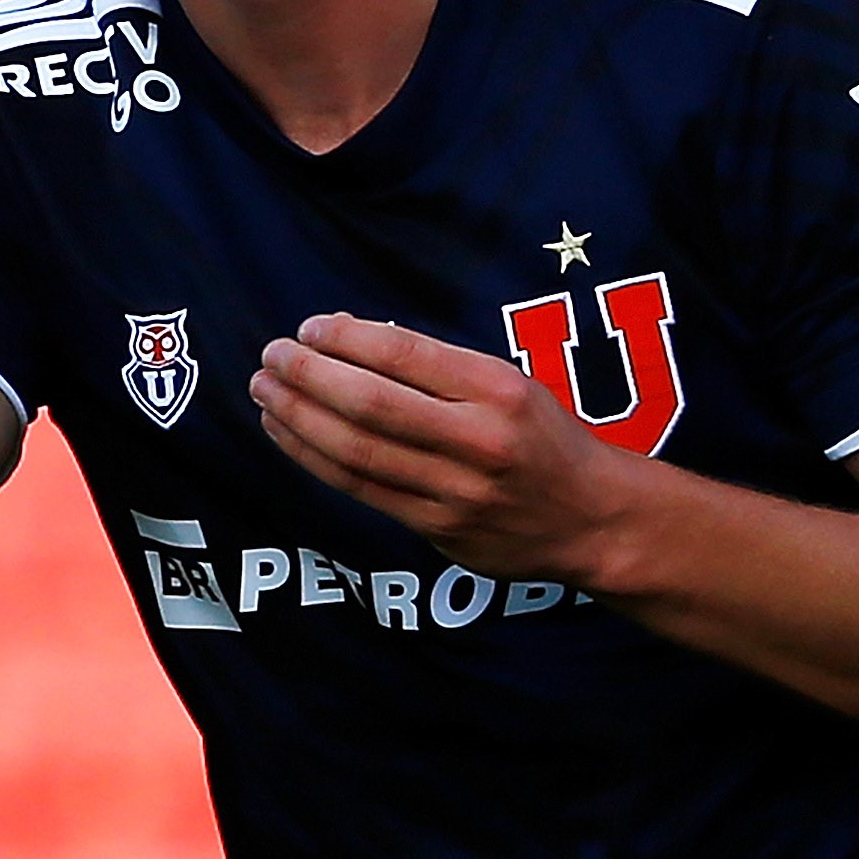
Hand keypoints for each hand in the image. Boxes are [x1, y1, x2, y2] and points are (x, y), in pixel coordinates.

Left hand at [249, 313, 638, 583]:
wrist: (592, 519)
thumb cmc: (544, 438)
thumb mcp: (512, 384)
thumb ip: (441, 368)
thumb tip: (355, 334)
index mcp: (500, 391)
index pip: (407, 355)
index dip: (348, 340)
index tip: (309, 327)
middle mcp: (479, 441)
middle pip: (372, 406)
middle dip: (310, 377)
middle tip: (272, 356)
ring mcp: (457, 492)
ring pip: (358, 453)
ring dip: (300, 419)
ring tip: (266, 392)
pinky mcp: (439, 530)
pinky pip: (362, 490)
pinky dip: (316, 460)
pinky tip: (289, 435)